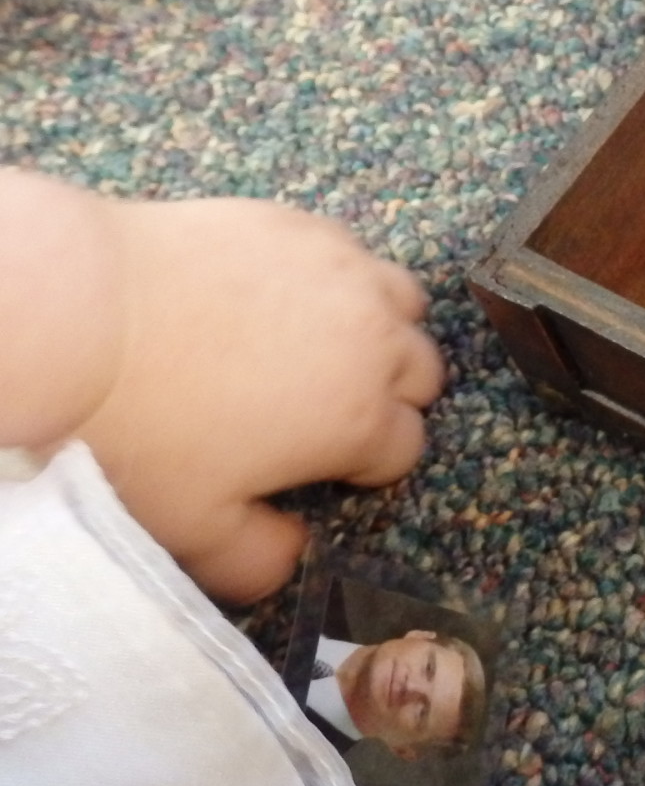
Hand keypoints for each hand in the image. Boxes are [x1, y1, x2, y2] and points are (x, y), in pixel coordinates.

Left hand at [1, 173, 443, 602]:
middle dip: (389, 396)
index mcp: (359, 419)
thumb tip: (297, 554)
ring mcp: (346, 271)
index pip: (405, 449)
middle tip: (324, 407)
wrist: (80, 314)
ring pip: (405, 304)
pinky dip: (338, 279)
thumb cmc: (140, 428)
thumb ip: (261, 559)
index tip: (321, 466)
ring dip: (382, 330)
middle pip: (424, 373)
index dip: (366, 466)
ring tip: (323, 344)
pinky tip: (283, 293)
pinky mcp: (305, 225)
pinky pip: (352, 253)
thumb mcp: (194, 527)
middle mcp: (375, 339)